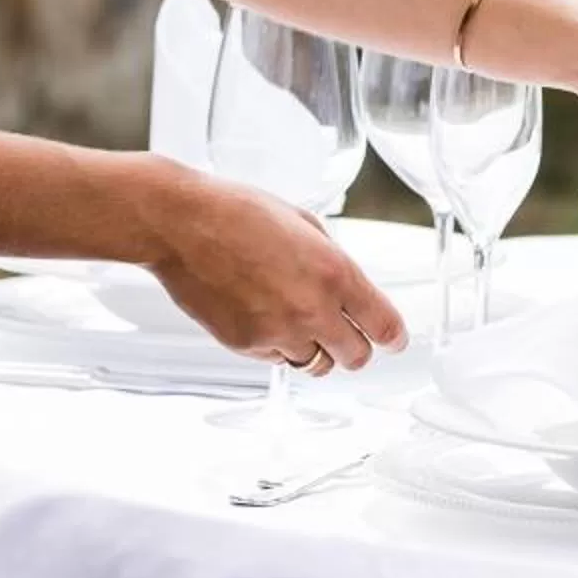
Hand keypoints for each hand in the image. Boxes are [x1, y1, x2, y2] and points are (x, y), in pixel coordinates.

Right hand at [144, 170, 408, 370]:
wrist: (182, 225)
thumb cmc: (237, 213)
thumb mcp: (304, 224)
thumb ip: (331, 262)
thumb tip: (344, 287)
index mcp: (334, 273)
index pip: (383, 324)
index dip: (394, 337)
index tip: (395, 340)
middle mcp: (312, 309)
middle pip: (356, 357)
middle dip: (355, 348)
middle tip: (347, 337)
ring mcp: (278, 332)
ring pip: (316, 364)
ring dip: (316, 349)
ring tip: (300, 324)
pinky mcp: (247, 346)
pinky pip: (277, 359)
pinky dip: (278, 347)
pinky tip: (264, 317)